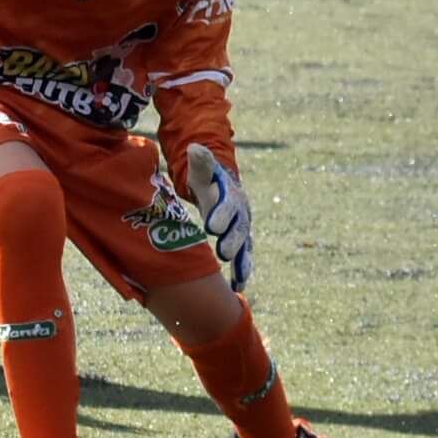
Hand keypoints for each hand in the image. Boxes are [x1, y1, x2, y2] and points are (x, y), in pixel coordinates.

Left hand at [183, 143, 253, 291]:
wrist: (222, 183)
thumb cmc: (206, 177)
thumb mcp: (202, 168)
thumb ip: (200, 161)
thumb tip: (194, 148)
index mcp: (229, 195)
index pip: (226, 205)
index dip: (221, 214)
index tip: (212, 225)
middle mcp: (240, 212)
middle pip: (238, 228)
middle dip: (232, 241)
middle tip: (224, 254)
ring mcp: (242, 228)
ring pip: (244, 246)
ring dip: (242, 262)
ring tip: (240, 279)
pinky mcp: (240, 240)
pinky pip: (243, 257)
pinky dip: (242, 271)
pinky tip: (238, 289)